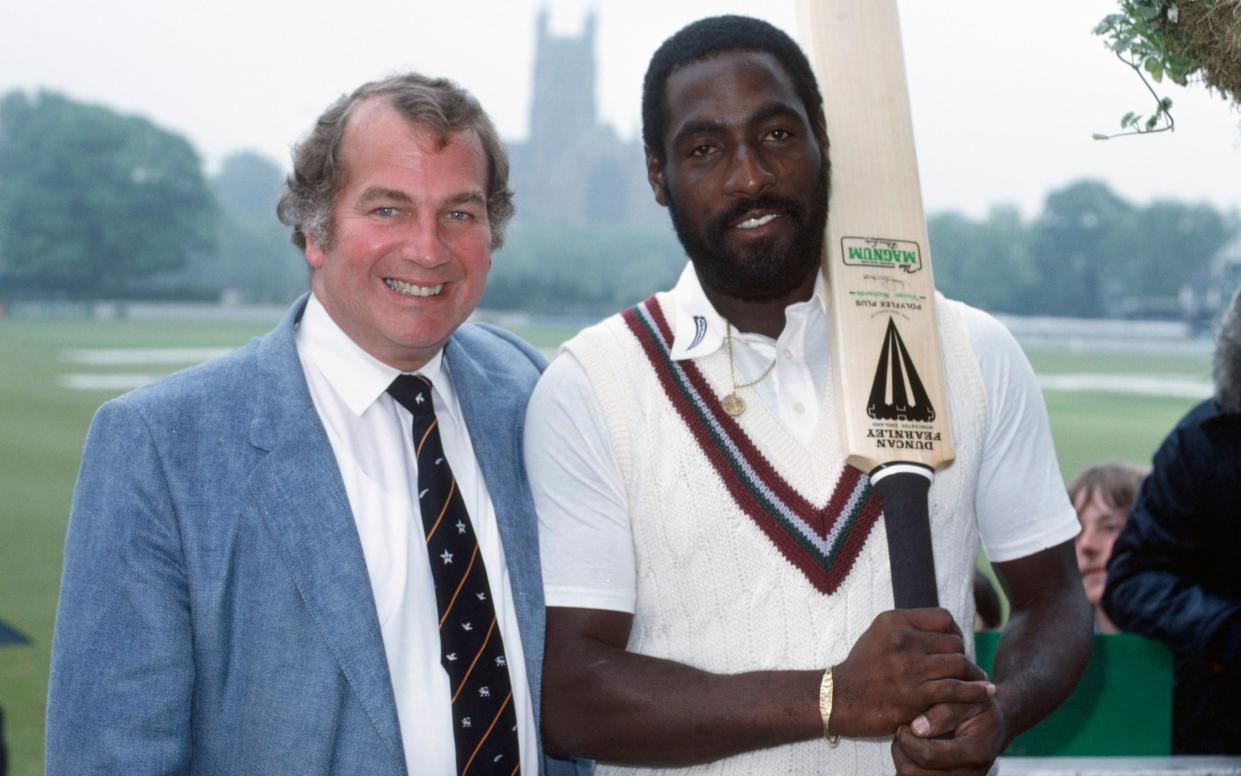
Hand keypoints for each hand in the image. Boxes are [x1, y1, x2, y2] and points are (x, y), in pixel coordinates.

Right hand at [832, 609, 994, 737]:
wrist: (837, 699)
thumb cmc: (861, 669)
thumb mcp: (878, 635)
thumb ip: (907, 629)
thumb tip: (943, 630)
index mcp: (894, 621)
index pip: (942, 618)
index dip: (955, 632)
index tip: (955, 648)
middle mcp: (902, 640)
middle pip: (954, 642)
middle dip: (963, 656)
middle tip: (966, 670)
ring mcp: (908, 667)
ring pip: (959, 664)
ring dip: (973, 675)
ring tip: (980, 682)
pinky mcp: (914, 694)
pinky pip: (956, 690)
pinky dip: (976, 692)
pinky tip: (987, 693)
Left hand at [891, 699, 1006, 774]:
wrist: (993, 726)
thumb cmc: (979, 708)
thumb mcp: (969, 700)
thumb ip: (945, 711)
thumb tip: (917, 728)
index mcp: (975, 753)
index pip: (928, 756)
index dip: (908, 740)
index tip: (906, 724)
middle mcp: (969, 775)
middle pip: (914, 774)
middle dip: (902, 750)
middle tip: (904, 730)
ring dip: (903, 759)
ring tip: (909, 739)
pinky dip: (909, 765)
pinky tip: (914, 748)